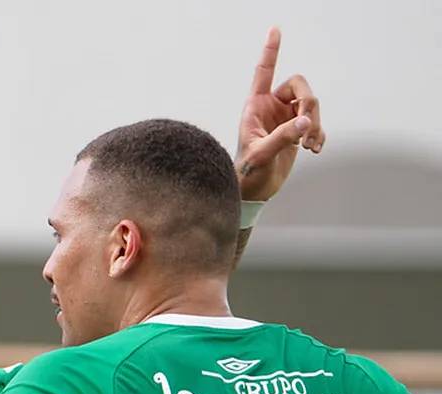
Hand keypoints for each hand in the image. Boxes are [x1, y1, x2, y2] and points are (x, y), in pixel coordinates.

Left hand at [236, 27, 325, 201]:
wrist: (253, 191)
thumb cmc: (247, 172)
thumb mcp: (262, 154)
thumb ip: (283, 137)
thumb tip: (305, 122)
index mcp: (255, 106)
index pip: (264, 73)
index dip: (271, 51)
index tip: (275, 30)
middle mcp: (271, 107)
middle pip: (300, 88)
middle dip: (310, 105)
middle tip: (308, 127)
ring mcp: (284, 118)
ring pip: (311, 106)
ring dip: (315, 124)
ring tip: (310, 146)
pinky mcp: (295, 132)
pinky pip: (315, 123)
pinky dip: (319, 134)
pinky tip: (315, 149)